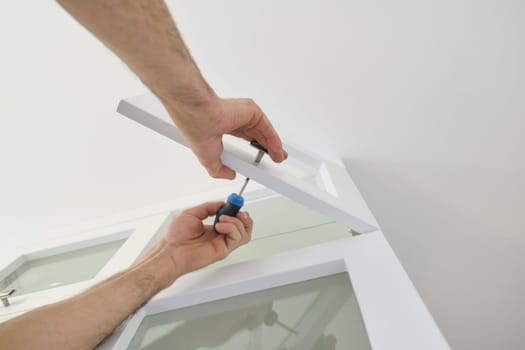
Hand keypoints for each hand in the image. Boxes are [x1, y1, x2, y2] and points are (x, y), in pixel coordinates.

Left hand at [160, 201, 252, 275]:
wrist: (170, 252)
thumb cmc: (175, 237)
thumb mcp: (192, 213)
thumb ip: (208, 207)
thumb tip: (222, 203)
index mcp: (213, 228)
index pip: (233, 219)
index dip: (236, 209)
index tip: (234, 201)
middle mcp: (219, 236)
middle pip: (243, 227)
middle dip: (243, 215)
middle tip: (236, 209)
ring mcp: (222, 244)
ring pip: (244, 233)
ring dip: (236, 221)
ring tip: (222, 218)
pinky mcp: (223, 250)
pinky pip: (237, 238)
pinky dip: (231, 228)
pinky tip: (219, 226)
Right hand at [163, 96, 287, 178]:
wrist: (199, 118)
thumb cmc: (198, 131)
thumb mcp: (209, 160)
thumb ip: (220, 169)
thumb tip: (229, 175)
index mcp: (225, 126)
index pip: (245, 137)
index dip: (254, 149)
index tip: (259, 160)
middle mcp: (236, 119)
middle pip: (258, 135)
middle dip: (268, 148)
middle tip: (276, 159)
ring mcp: (244, 114)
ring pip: (264, 132)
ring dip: (274, 146)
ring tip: (279, 158)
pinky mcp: (252, 111)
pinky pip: (267, 127)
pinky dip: (274, 139)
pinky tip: (277, 150)